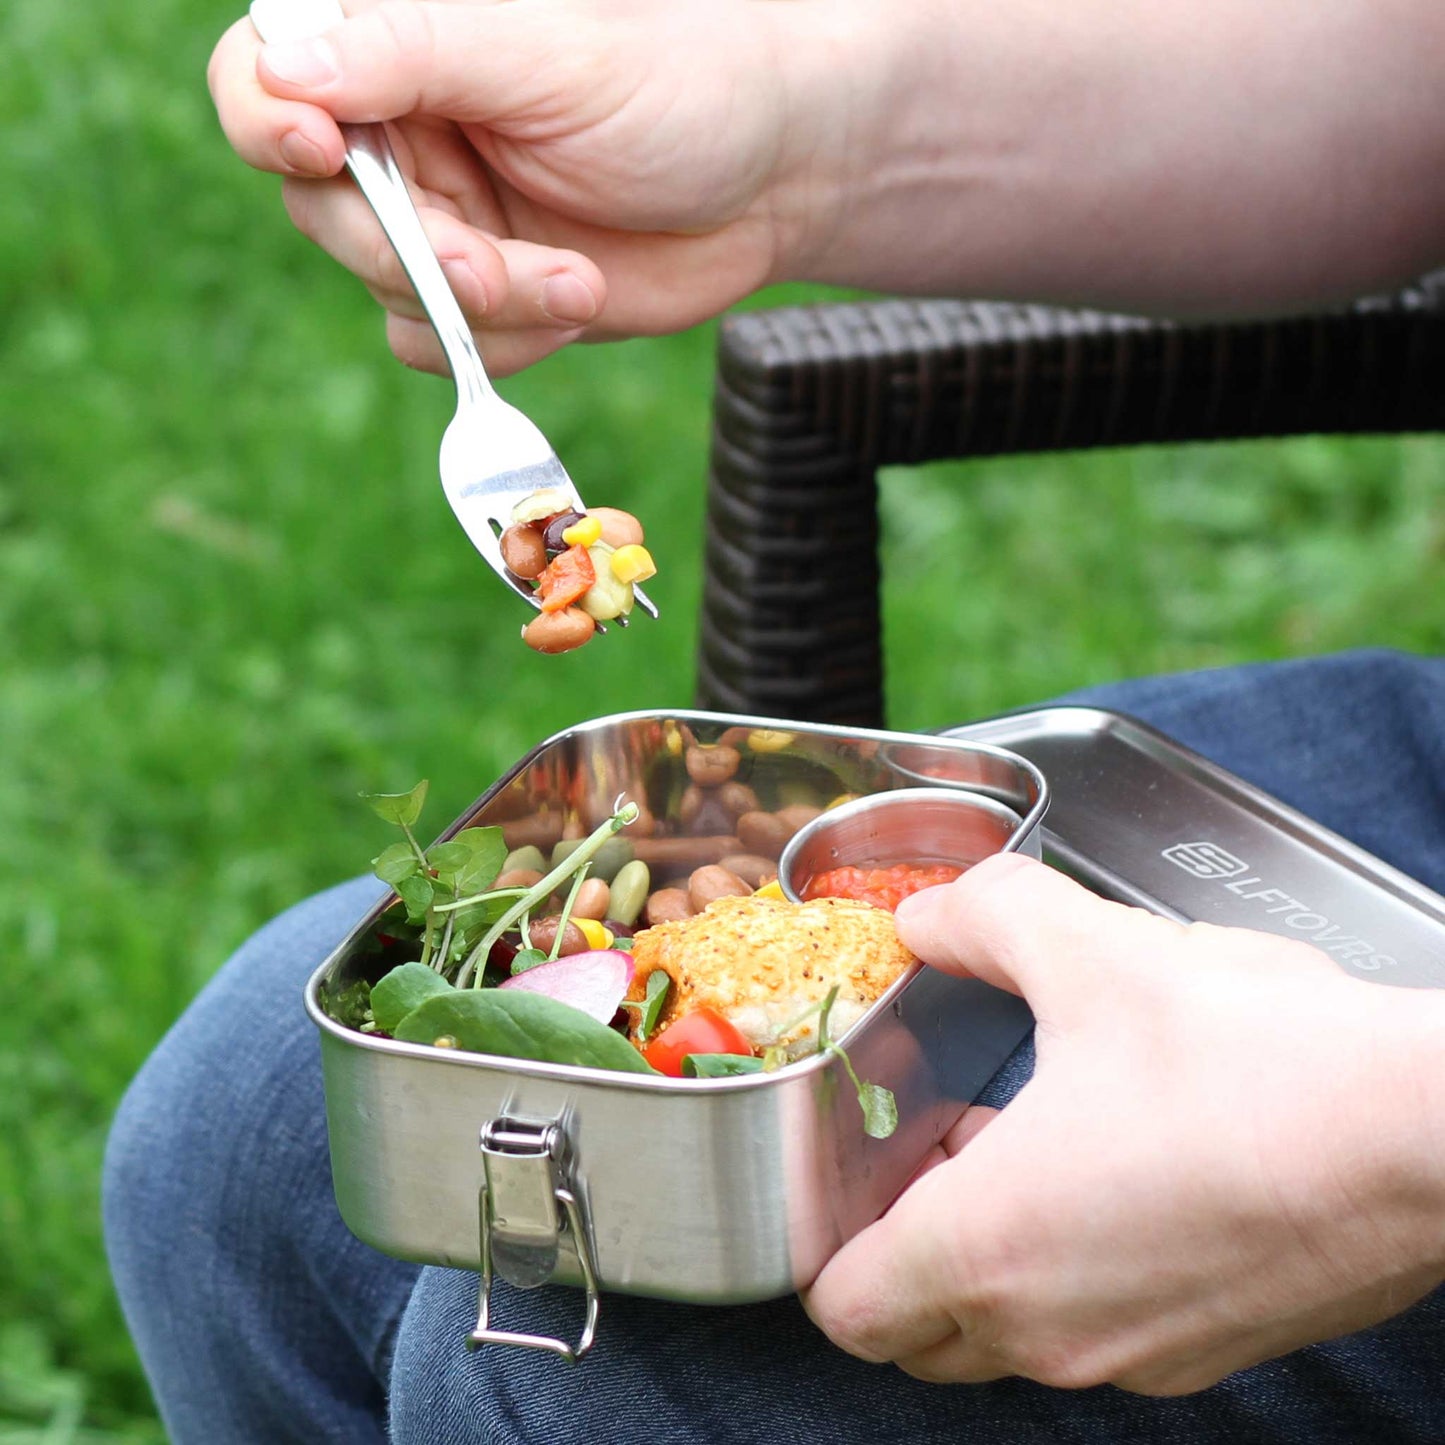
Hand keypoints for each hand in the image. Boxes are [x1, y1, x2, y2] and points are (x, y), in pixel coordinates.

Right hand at [207, 0, 869, 374]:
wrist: (774, 182)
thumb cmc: (679, 88)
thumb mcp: (548, 56)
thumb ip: (413, 52)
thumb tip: (282, 68)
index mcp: (398, 48)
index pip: (264, 77)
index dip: (268, 120)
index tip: (323, 151)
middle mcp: (404, 135)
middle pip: (322, 211)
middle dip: (412, 252)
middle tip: (488, 265)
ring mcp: (440, 222)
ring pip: (385, 291)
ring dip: (478, 306)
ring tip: (574, 281)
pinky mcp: (484, 298)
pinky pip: (438, 345)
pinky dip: (504, 344)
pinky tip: (574, 302)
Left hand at [802, 853, 1444, 1394]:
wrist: (1429, 1135)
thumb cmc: (1258, 1061)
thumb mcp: (1092, 952)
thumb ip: (984, 920)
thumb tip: (931, 916)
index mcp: (993, 1247)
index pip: (847, 1309)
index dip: (825, 1239)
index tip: (852, 1172)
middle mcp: (1054, 1331)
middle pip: (916, 1333)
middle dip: (901, 1245)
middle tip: (933, 1143)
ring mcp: (1137, 1359)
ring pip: (1007, 1337)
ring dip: (988, 1254)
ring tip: (1023, 1138)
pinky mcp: (1208, 1352)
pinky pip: (1094, 1332)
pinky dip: (1069, 1270)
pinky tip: (1111, 1168)